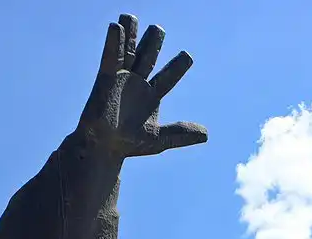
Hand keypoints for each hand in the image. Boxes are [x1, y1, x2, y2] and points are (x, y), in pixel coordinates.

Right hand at [78, 14, 207, 156]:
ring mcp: (121, 80)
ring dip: (131, 35)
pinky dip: (113, 42)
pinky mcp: (105, 79)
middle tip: (158, 29)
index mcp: (152, 96)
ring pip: (128, 53)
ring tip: (131, 17)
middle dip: (152, 44)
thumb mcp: (160, 139)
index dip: (177, 67)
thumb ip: (181, 134)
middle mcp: (137, 84)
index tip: (187, 56)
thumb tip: (207, 134)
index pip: (168, 77)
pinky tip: (116, 27)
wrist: (104, 149)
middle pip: (147, 58)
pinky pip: (110, 57)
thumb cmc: (129, 145)